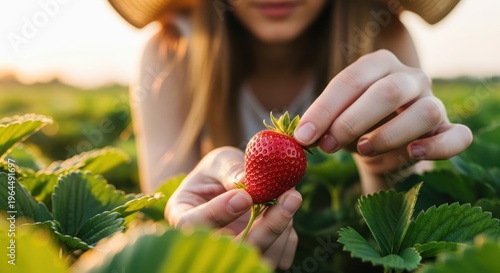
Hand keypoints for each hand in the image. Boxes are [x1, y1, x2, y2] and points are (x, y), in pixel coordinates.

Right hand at [165, 147, 301, 269]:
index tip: (244, 195)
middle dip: (267, 226)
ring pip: (262, 257)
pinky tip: (285, 211)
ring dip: (283, 228)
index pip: (193, 224)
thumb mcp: (219, 162)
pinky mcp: (258, 260)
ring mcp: (234, 256)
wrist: (231, 183)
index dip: (219, 213)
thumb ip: (229, 170)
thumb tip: (246, 181)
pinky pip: (280, 258)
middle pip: (235, 248)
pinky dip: (289, 236)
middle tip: (291, 196)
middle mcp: (207, 244)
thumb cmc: (218, 171)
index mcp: (183, 217)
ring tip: (291, 196)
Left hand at [294, 49, 471, 174]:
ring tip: (363, 150)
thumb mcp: (335, 121)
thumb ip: (323, 124)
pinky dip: (436, 147)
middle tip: (327, 146)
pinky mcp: (449, 128)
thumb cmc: (356, 127)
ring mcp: (434, 101)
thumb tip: (303, 136)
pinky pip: (456, 136)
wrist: (386, 147)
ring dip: (389, 135)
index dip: (325, 109)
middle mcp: (410, 77)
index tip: (304, 136)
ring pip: (423, 112)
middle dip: (352, 122)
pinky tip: (412, 154)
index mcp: (379, 64)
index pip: (351, 79)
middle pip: (387, 92)